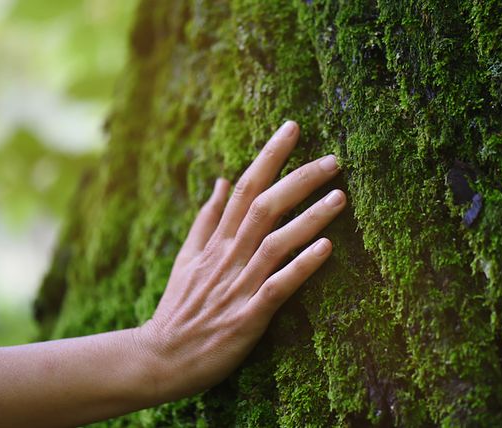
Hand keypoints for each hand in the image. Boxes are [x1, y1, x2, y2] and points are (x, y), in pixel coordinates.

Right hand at [136, 121, 345, 400]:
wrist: (161, 358)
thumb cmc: (180, 308)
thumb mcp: (187, 258)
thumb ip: (207, 219)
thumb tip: (221, 180)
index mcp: (216, 241)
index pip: (245, 187)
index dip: (270, 156)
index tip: (293, 128)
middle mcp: (228, 256)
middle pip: (264, 206)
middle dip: (299, 179)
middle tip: (333, 160)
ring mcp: (238, 285)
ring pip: (275, 242)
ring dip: (309, 218)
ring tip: (340, 197)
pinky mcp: (248, 317)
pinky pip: (277, 287)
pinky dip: (301, 267)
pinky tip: (326, 249)